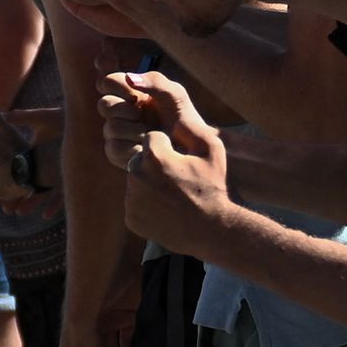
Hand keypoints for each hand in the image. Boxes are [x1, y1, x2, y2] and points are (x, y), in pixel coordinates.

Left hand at [101, 67, 231, 240]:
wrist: (215, 230)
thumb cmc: (215, 187)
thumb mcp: (211, 150)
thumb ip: (188, 128)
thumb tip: (169, 116)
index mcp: (154, 156)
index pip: (152, 139)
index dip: (169, 148)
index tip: (182, 160)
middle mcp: (136, 176)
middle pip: (140, 160)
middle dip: (156, 166)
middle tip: (179, 180)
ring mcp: (131, 200)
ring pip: (137, 182)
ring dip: (151, 185)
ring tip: (175, 195)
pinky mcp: (131, 218)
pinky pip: (136, 203)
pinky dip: (148, 204)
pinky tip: (168, 208)